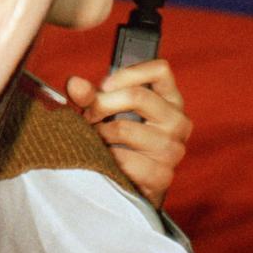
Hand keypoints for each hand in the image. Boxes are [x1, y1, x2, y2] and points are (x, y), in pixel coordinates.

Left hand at [66, 59, 191, 206]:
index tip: (104, 86)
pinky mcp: (162, 176)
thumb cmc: (120, 137)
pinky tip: (106, 158)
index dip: (127, 73)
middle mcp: (178, 122)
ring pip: (125, 128)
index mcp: (171, 99)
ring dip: (101, 133)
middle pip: (138, 96)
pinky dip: (108, 158)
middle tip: (88, 116)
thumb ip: (91, 95)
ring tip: (95, 138)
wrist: (131, 182)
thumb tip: (74, 83)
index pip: (160, 70)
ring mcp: (173, 149)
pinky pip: (125, 160)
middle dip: (103, 104)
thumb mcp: (106, 111)